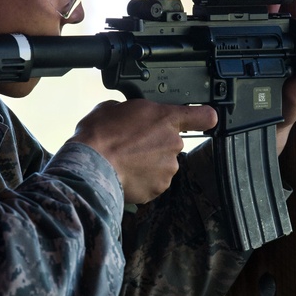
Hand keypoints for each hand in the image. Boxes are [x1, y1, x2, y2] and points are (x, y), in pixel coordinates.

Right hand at [69, 99, 217, 203]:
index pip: (203, 116)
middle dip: (155, 144)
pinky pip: (153, 182)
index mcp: (165, 118)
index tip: (205, 119)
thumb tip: (126, 115)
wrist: (90, 166)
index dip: (204, 117)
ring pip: (162, 164)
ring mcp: (168, 168)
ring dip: (148, 163)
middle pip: (171, 142)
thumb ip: (130, 111)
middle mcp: (173, 143)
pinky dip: (142, 180)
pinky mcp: (159, 188)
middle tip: (131, 144)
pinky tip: (125, 175)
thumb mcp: (111, 108)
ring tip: (124, 161)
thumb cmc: (99, 135)